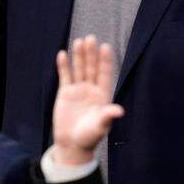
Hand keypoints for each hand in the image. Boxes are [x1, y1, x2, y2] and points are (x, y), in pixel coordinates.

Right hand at [51, 36, 124, 165]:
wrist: (72, 144)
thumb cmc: (89, 137)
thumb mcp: (100, 126)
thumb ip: (107, 116)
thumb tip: (119, 111)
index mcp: (103, 95)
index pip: (105, 74)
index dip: (105, 61)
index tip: (105, 47)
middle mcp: (91, 89)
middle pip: (92, 67)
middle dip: (91, 54)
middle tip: (91, 38)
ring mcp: (78, 90)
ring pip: (79, 69)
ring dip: (79, 56)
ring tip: (79, 41)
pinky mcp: (65, 93)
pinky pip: (65, 76)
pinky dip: (64, 66)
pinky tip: (63, 54)